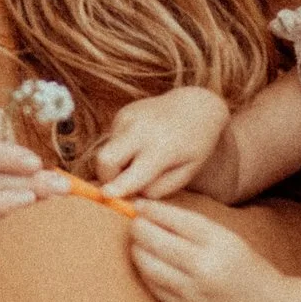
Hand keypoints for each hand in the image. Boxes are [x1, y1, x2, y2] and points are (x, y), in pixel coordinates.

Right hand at [93, 87, 228, 199]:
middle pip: (104, 160)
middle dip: (107, 177)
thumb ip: (158, 188)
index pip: (131, 174)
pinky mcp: (122, 114)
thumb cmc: (194, 146)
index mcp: (161, 148)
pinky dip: (121, 149)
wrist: (196, 105)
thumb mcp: (186, 172)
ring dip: (117, 163)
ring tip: (141, 159)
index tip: (105, 195)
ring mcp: (128, 118)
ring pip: (105, 151)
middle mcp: (139, 130)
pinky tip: (141, 144)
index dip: (116, 188)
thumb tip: (127, 195)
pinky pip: (112, 141)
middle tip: (123, 184)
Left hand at [129, 199, 288, 301]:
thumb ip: (194, 228)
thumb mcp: (230, 239)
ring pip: (148, 267)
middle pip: (156, 242)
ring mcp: (194, 295)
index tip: (139, 204)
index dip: (152, 210)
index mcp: (220, 244)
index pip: (176, 220)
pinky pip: (155, 289)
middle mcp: (205, 269)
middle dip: (138, 228)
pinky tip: (150, 265)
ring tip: (139, 243)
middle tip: (135, 222)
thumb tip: (152, 212)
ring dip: (138, 251)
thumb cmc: (248, 269)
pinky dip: (148, 274)